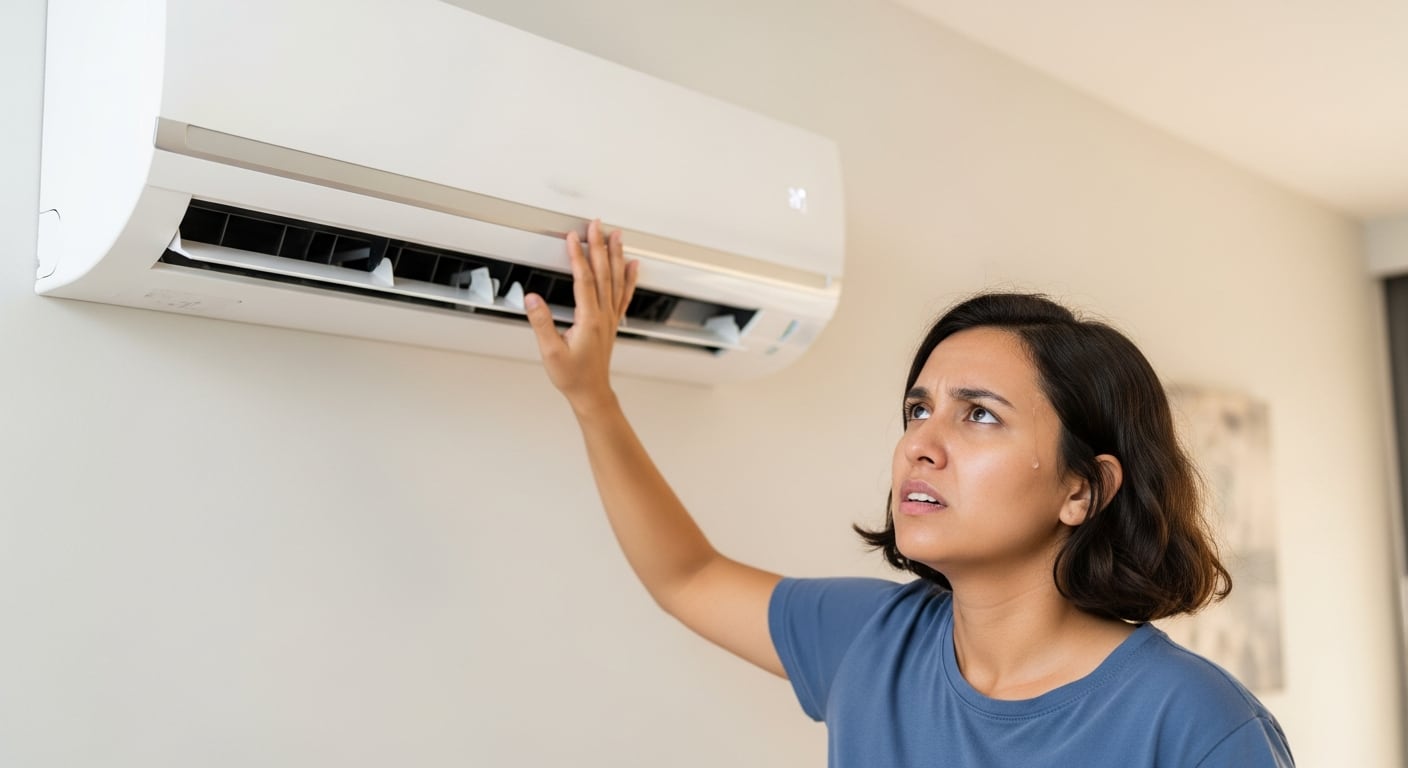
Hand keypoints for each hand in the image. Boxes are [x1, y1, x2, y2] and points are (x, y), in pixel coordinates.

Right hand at [524, 219, 638, 411]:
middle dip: (599, 246)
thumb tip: (532, 298)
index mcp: (589, 320)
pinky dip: (629, 277)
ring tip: (616, 236)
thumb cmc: (573, 376)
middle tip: (597, 225)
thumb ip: (541, 323)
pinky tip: (632, 265)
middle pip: (603, 273)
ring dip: (615, 255)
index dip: (578, 256)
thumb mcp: (550, 352)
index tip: (573, 237)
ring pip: (616, 279)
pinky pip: (623, 294)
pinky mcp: (611, 321)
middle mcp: (603, 315)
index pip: (584, 280)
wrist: (591, 392)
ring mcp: (610, 317)